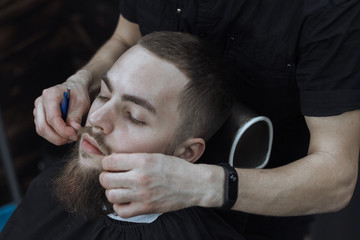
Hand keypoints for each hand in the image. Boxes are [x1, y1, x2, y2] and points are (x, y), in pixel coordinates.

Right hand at [33, 70, 91, 144]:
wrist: (74, 90)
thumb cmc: (78, 95)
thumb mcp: (82, 104)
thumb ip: (76, 117)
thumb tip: (74, 130)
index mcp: (50, 95)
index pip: (52, 118)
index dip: (63, 130)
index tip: (74, 135)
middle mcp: (40, 102)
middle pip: (43, 126)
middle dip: (58, 137)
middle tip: (73, 139)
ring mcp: (37, 110)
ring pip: (41, 130)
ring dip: (56, 138)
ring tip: (71, 137)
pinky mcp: (39, 117)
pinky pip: (43, 130)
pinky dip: (54, 136)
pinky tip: (66, 135)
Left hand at [99, 153, 223, 217]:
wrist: (194, 184)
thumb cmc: (176, 168)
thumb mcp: (156, 156)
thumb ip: (135, 158)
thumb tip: (114, 161)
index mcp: (142, 160)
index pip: (110, 161)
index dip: (107, 163)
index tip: (111, 165)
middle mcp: (140, 177)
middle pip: (106, 179)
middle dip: (106, 177)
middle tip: (113, 177)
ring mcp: (143, 194)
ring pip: (111, 195)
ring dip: (112, 192)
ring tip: (119, 189)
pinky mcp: (147, 208)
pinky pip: (121, 211)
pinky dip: (119, 207)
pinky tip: (125, 201)